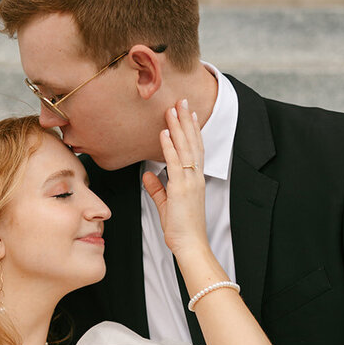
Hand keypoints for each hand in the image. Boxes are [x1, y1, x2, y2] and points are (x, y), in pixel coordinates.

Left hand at [142, 98, 207, 258]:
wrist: (190, 244)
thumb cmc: (181, 227)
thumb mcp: (166, 204)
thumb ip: (157, 188)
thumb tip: (147, 175)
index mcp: (194, 179)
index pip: (194, 148)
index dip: (191, 130)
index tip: (188, 113)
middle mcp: (195, 177)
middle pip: (192, 142)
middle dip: (186, 120)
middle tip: (182, 101)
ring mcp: (190, 181)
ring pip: (185, 148)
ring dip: (178, 127)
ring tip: (173, 109)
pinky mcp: (181, 189)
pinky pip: (175, 163)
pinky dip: (169, 147)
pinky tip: (164, 133)